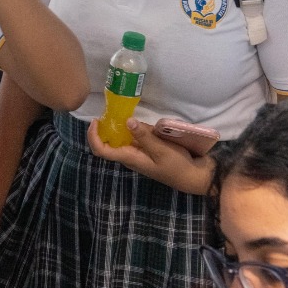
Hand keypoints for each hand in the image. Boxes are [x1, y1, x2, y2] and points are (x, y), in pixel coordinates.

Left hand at [85, 117, 213, 195]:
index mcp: (129, 158)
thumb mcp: (161, 149)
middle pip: (109, 143)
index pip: (102, 150)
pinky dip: (135, 129)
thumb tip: (127, 121)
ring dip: (122, 126)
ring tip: (128, 112)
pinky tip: (143, 122)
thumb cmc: (177, 165)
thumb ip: (144, 136)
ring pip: (123, 138)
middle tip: (111, 111)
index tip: (95, 120)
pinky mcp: (147, 151)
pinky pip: (135, 138)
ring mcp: (138, 154)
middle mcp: (130, 156)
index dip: (93, 137)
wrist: (193, 176)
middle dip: (106, 127)